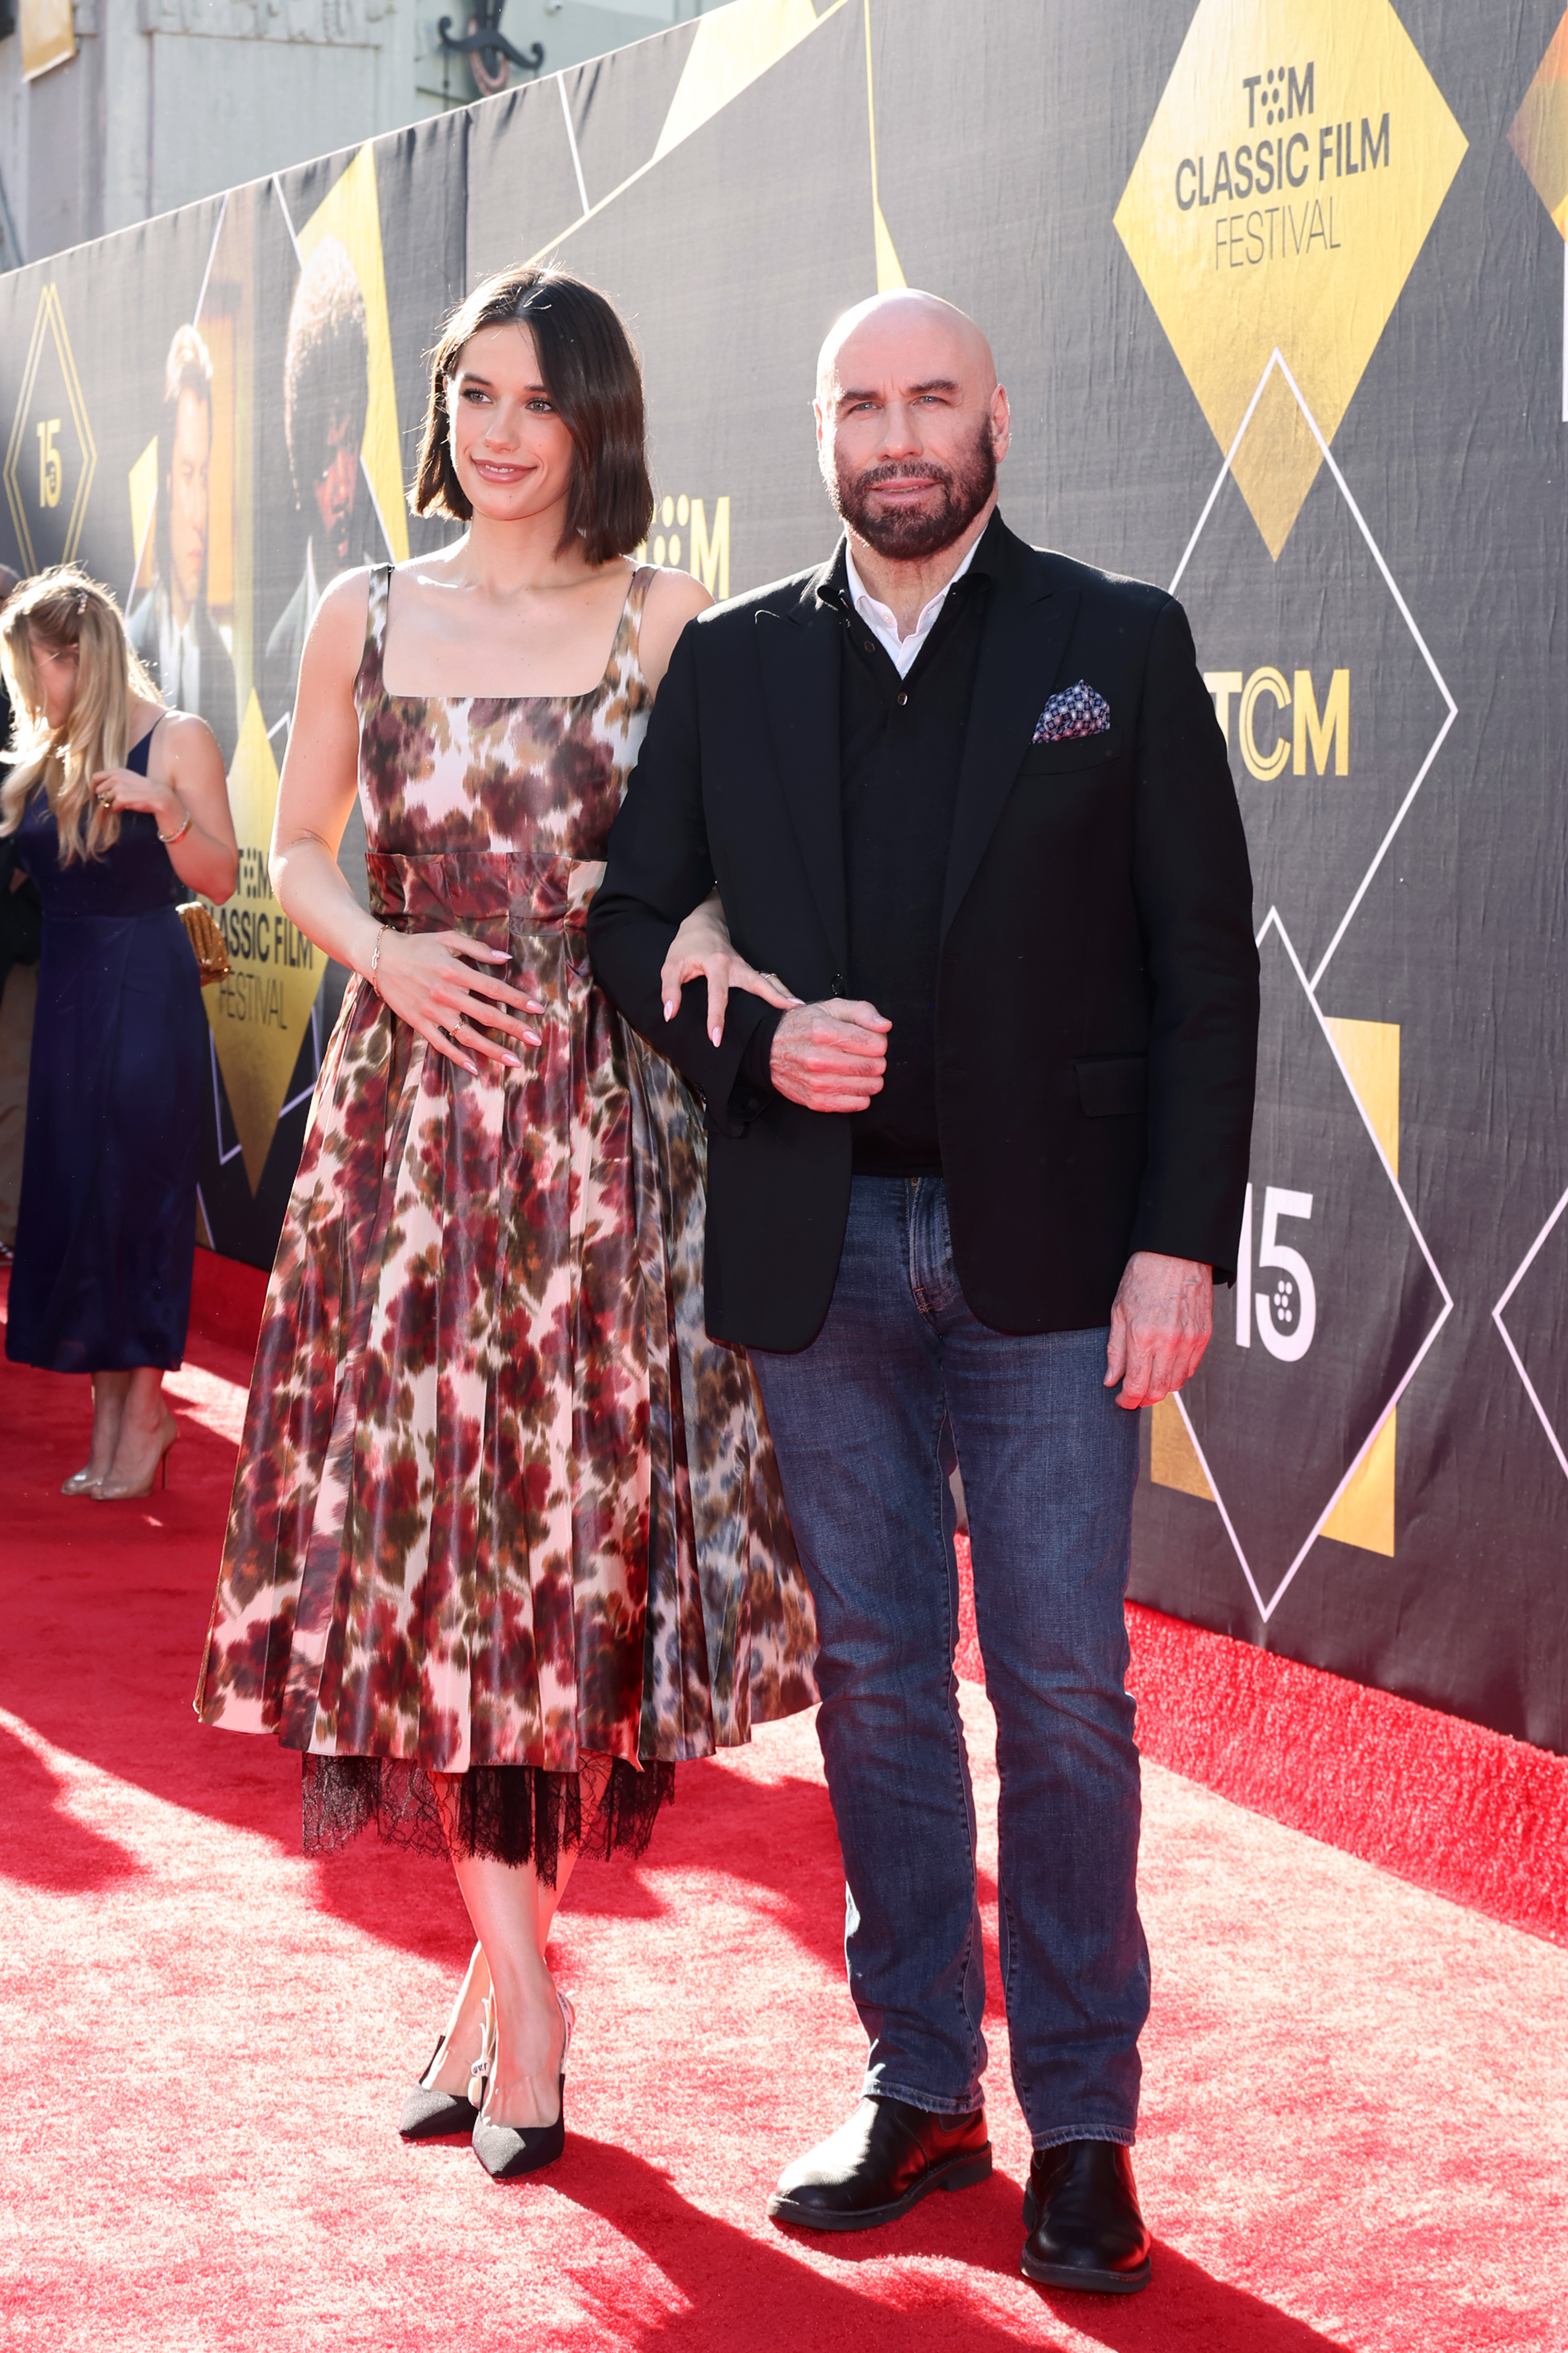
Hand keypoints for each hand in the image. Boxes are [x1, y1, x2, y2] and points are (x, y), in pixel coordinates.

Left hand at [93, 767, 180, 829]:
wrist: (159, 796)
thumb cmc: (144, 789)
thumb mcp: (129, 778)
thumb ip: (115, 780)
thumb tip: (102, 789)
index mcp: (117, 771)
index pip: (96, 777)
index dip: (93, 786)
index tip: (96, 793)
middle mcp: (116, 778)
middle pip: (98, 790)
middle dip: (102, 797)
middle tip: (110, 801)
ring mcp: (118, 788)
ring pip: (105, 799)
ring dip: (111, 803)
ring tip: (121, 804)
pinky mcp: (121, 798)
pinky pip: (112, 807)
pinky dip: (117, 809)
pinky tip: (125, 807)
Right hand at [371, 929, 544, 1076]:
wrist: (380, 957)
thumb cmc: (418, 946)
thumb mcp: (448, 939)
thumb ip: (478, 948)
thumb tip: (506, 957)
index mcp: (455, 971)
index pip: (495, 988)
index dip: (518, 1000)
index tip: (538, 1010)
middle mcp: (446, 993)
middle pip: (487, 1015)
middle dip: (515, 1029)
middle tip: (537, 1040)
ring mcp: (432, 1011)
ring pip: (468, 1036)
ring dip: (493, 1050)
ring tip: (514, 1061)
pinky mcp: (419, 1023)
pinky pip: (441, 1044)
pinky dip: (458, 1058)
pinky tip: (475, 1068)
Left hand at [660, 890, 801, 1044]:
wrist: (703, 924)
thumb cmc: (687, 946)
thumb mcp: (671, 965)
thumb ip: (670, 989)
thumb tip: (670, 1014)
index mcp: (715, 963)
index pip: (717, 994)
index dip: (716, 1017)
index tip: (715, 1038)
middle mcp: (735, 965)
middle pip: (758, 983)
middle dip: (773, 998)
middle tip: (791, 1012)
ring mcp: (745, 966)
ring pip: (768, 981)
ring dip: (783, 994)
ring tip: (800, 1009)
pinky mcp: (748, 970)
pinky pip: (766, 982)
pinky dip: (779, 991)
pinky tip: (791, 1004)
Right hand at [768, 999, 889, 1112]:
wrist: (768, 1050)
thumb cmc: (802, 1027)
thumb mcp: (830, 1008)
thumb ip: (862, 1012)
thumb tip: (884, 1026)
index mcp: (825, 1032)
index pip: (877, 1044)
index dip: (878, 1041)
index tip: (870, 1041)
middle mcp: (820, 1059)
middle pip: (875, 1066)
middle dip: (875, 1060)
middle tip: (863, 1055)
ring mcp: (818, 1083)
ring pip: (870, 1087)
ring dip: (869, 1078)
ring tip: (857, 1069)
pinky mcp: (817, 1101)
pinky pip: (858, 1104)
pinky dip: (860, 1094)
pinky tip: (849, 1083)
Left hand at [1104, 1251, 1212, 1408]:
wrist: (1176, 1253)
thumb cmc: (1144, 1276)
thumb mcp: (1118, 1311)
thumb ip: (1115, 1350)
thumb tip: (1111, 1379)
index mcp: (1143, 1336)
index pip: (1135, 1387)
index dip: (1126, 1400)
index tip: (1121, 1399)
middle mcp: (1169, 1343)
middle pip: (1158, 1391)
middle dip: (1143, 1399)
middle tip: (1132, 1394)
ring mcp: (1190, 1341)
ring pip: (1177, 1383)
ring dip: (1161, 1387)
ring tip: (1148, 1377)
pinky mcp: (1204, 1336)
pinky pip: (1192, 1368)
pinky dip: (1178, 1373)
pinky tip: (1166, 1363)